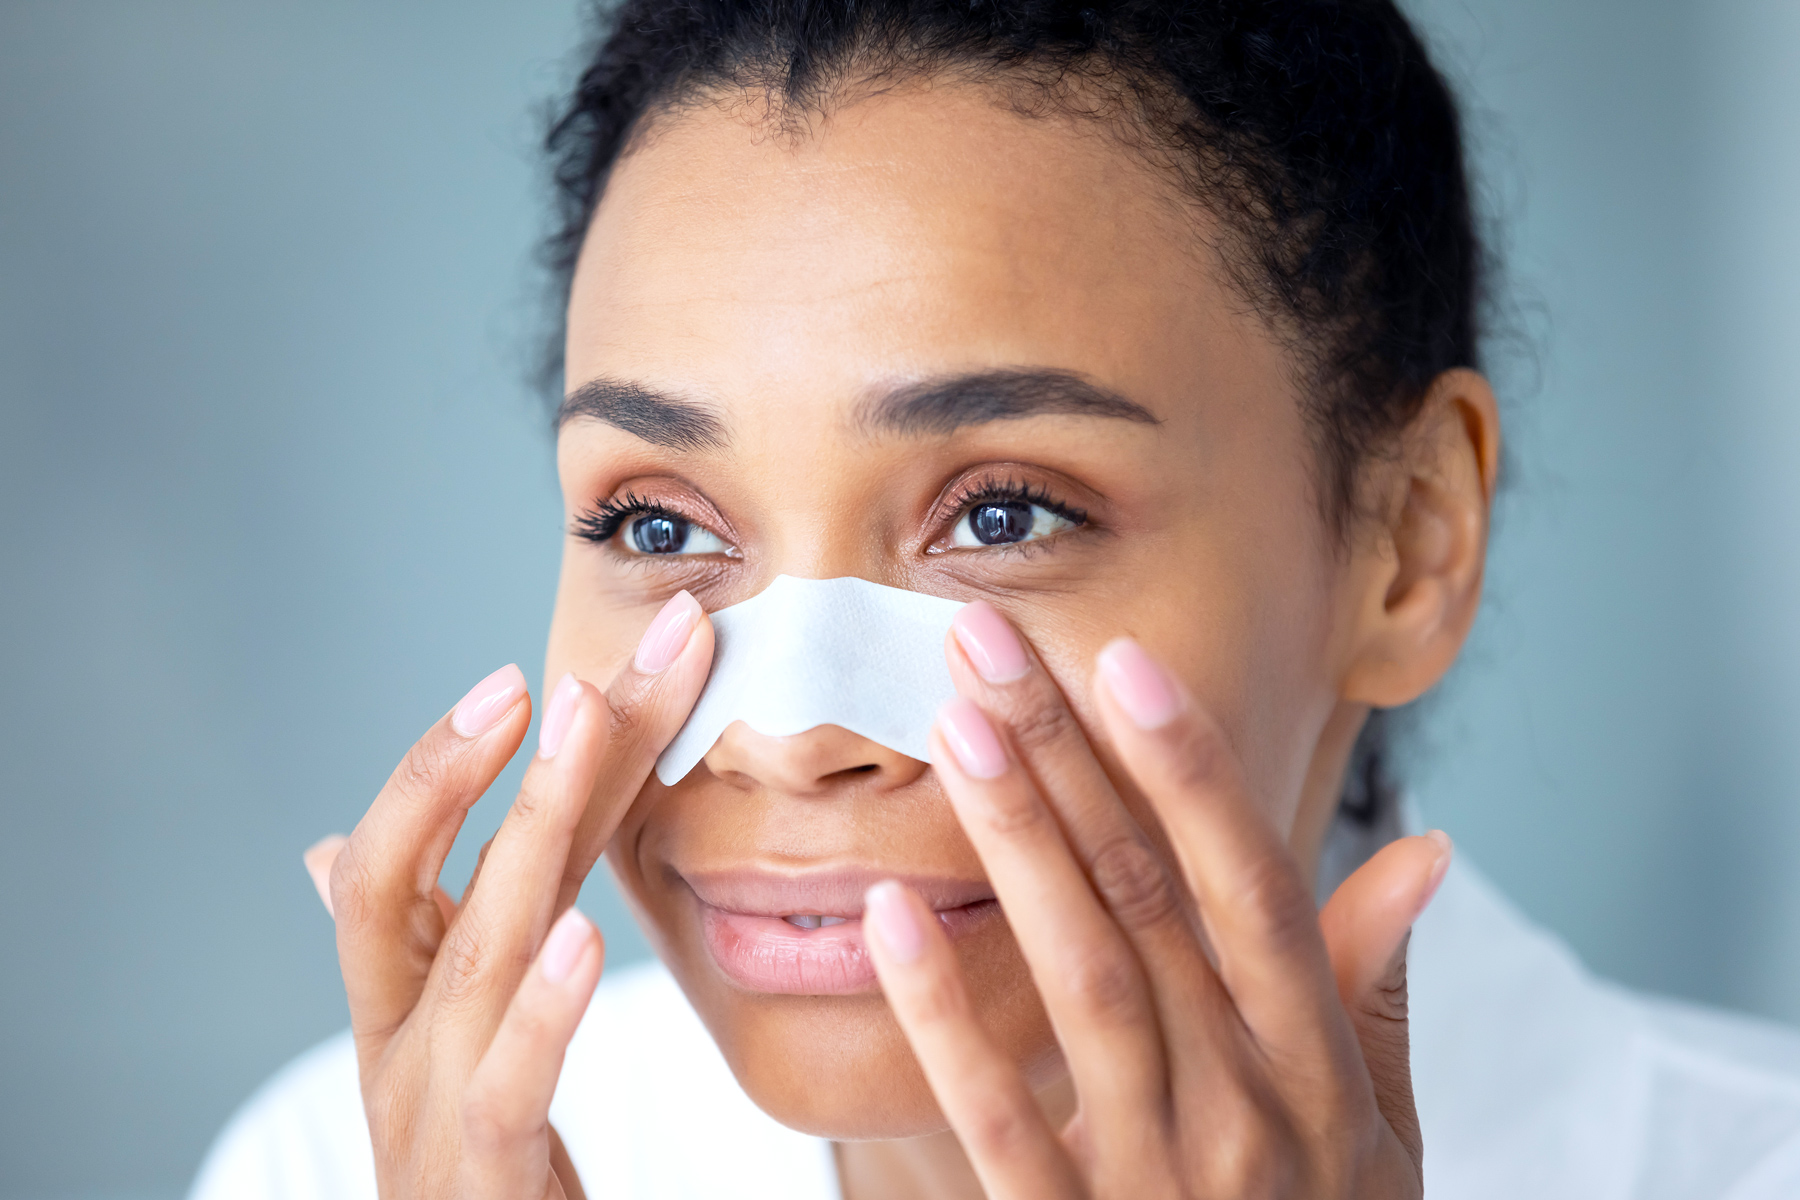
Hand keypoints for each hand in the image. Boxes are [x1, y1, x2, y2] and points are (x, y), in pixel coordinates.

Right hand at [301, 591, 711, 1198]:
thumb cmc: (473, 1162)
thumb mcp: (458, 1034)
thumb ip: (437, 936)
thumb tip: (323, 852)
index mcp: (401, 989)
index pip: (436, 845)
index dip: (483, 750)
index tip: (584, 658)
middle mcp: (399, 1032)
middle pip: (412, 871)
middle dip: (472, 756)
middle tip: (556, 654)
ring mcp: (428, 1102)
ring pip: (471, 951)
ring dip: (526, 823)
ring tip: (577, 718)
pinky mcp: (482, 1178)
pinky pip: (505, 1086)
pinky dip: (543, 1011)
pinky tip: (584, 939)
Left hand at [863, 602, 1450, 1198]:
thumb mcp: (1383, 1133)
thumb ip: (1378, 988)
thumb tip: (1424, 850)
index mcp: (1317, 1065)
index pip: (1252, 886)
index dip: (1191, 769)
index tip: (1124, 661)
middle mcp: (1245, 1104)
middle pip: (1149, 903)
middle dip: (1066, 760)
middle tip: (985, 643)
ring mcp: (1156, 1174)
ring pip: (1083, 981)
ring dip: (1015, 846)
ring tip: (954, 729)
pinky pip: (997, 1118)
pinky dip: (945, 1015)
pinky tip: (889, 915)